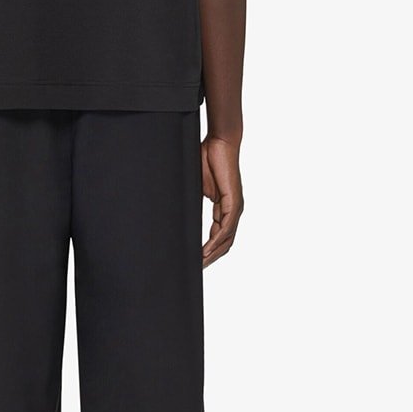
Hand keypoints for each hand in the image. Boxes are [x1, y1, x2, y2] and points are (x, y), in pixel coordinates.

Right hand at [200, 135, 242, 267]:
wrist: (219, 142)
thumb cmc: (207, 159)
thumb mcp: (195, 186)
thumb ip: (192, 202)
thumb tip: (177, 213)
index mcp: (224, 208)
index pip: (218, 236)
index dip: (208, 250)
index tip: (195, 261)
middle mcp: (232, 210)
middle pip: (225, 243)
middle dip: (211, 258)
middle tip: (196, 269)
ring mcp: (235, 207)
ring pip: (227, 238)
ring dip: (213, 254)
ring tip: (199, 264)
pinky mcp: (233, 201)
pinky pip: (226, 227)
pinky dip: (216, 241)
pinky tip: (206, 250)